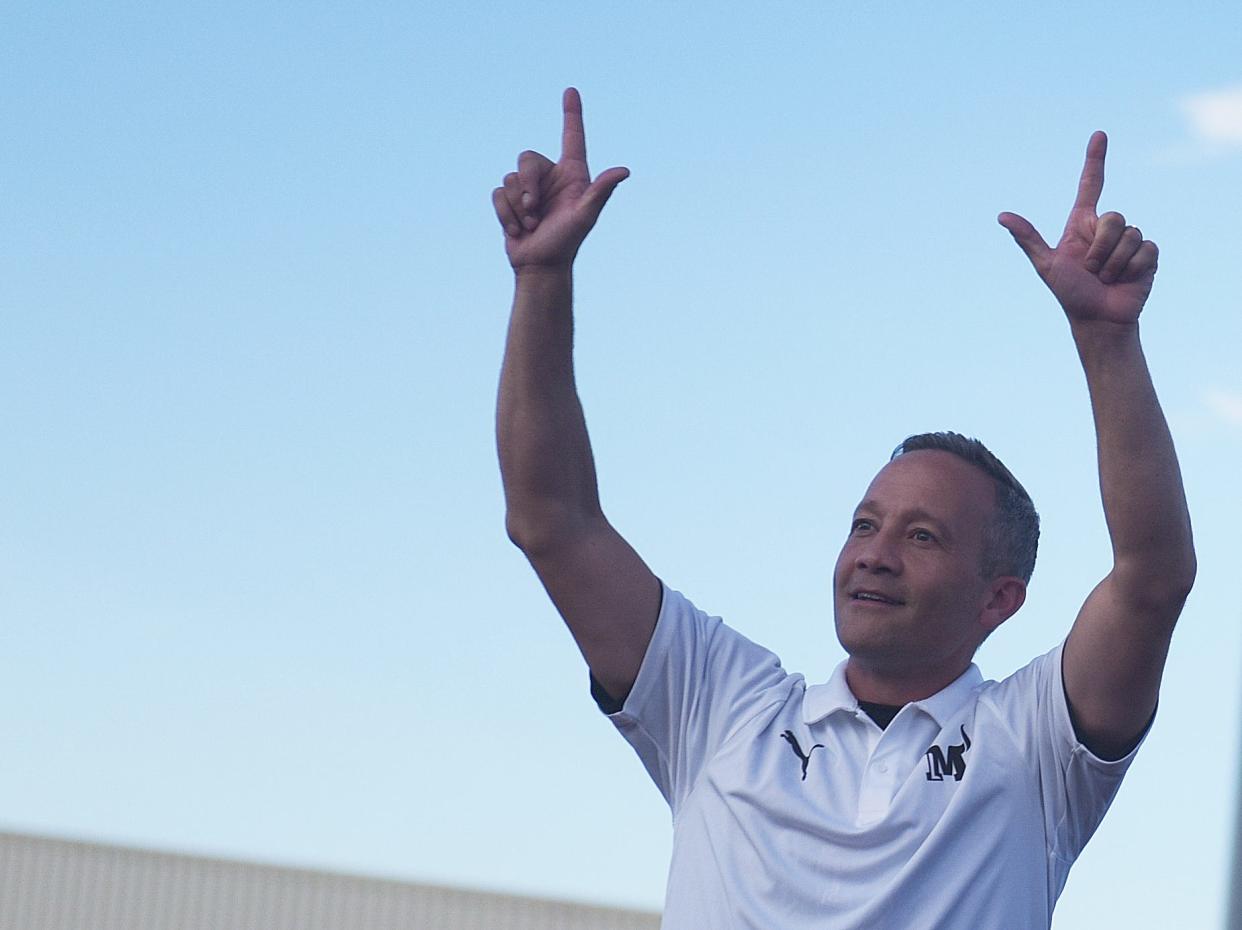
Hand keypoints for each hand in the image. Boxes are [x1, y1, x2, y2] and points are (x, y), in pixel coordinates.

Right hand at [492, 88, 629, 271]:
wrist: (541, 266)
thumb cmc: (567, 242)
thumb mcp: (585, 216)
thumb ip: (601, 191)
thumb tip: (624, 171)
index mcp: (572, 175)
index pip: (572, 137)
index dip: (572, 114)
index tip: (571, 91)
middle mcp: (550, 176)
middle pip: (527, 159)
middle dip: (527, 185)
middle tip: (534, 209)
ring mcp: (529, 188)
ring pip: (509, 178)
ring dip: (517, 206)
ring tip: (531, 225)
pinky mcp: (509, 200)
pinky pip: (497, 193)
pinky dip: (505, 213)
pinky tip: (518, 231)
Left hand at [999, 132, 1156, 326]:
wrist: (1098, 318)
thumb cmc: (1070, 293)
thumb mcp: (1047, 265)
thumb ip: (1028, 239)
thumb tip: (1001, 216)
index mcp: (1082, 224)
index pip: (1091, 185)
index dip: (1095, 160)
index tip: (1099, 134)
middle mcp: (1107, 228)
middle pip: (1113, 217)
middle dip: (1099, 247)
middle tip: (1090, 269)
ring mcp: (1130, 240)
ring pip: (1130, 234)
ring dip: (1112, 262)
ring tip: (1105, 277)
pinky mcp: (1148, 254)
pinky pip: (1145, 249)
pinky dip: (1131, 268)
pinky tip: (1125, 279)